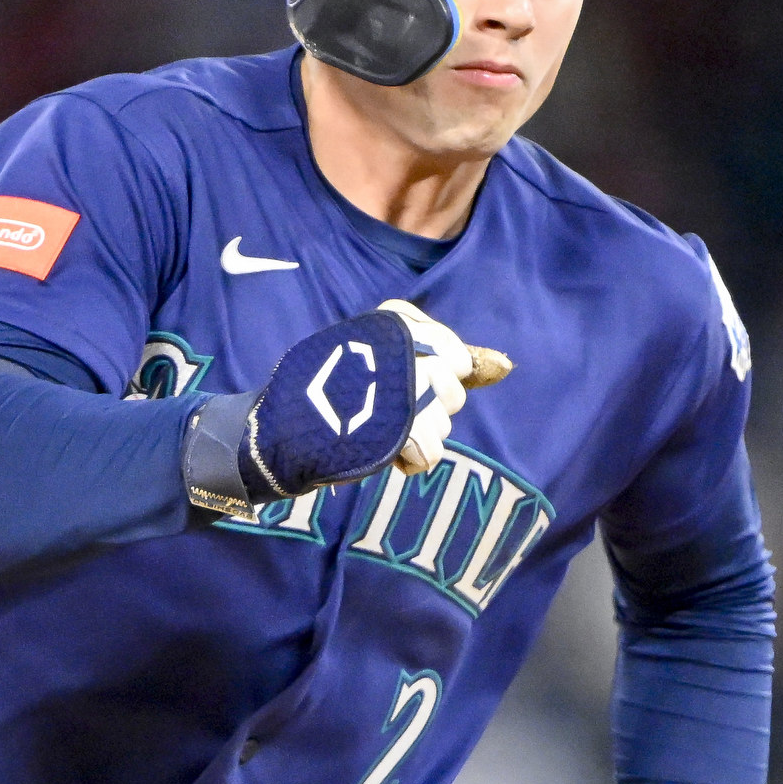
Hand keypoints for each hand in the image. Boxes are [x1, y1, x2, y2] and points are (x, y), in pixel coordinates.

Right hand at [242, 299, 513, 499]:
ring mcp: (401, 388)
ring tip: (378, 432)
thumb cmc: (330, 391)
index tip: (410, 387)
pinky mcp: (397, 428)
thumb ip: (442, 357)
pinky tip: (384, 451)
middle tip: (388, 414)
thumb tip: (505, 365)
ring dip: (416, 438)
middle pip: (453, 390)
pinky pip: (430, 451)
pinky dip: (410, 461)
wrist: (277, 430)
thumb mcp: (382, 358)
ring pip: (442, 424)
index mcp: (394, 322)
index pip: (453, 352)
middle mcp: (402, 348)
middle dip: (428, 411)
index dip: (438, 378)